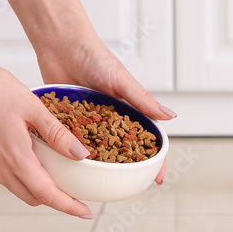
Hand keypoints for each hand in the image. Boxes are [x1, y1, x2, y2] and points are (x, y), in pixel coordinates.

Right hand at [0, 53, 93, 217]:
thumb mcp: (32, 107)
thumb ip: (57, 134)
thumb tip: (80, 155)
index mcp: (13, 156)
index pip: (46, 194)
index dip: (68, 206)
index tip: (85, 212)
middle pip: (32, 197)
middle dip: (55, 200)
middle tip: (75, 195)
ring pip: (17, 188)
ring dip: (37, 189)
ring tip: (57, 178)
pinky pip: (3, 176)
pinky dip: (21, 177)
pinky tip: (32, 160)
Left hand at [36, 32, 174, 184]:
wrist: (62, 44)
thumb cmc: (95, 56)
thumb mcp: (121, 80)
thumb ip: (143, 100)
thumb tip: (170, 117)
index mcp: (128, 111)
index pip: (146, 140)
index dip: (154, 160)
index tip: (157, 179)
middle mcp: (110, 119)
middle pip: (123, 151)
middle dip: (128, 171)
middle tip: (130, 188)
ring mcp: (89, 122)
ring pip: (97, 150)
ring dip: (100, 167)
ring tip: (101, 185)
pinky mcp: (67, 120)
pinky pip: (72, 140)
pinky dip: (73, 153)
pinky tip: (72, 168)